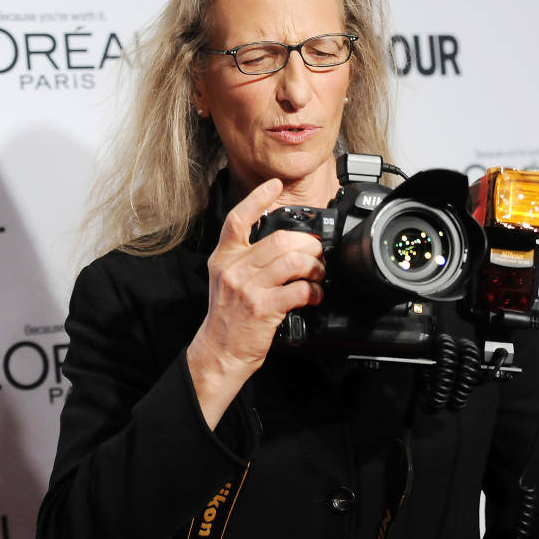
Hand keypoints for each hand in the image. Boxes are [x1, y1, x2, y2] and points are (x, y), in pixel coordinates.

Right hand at [186, 178, 324, 426]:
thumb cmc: (229, 317)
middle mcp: (234, 269)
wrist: (219, 352)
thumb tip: (284, 244)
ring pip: (292, 261)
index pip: (238, 219)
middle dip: (308, 244)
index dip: (257, 198)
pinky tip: (315, 295)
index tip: (274, 185)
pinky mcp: (263, 308)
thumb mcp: (226, 280)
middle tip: (317, 252)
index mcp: (224, 258)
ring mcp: (247, 288)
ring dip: (314, 266)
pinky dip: (314, 291)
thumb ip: (246, 259)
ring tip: (318, 274)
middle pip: (279, 239)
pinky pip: (298, 290)